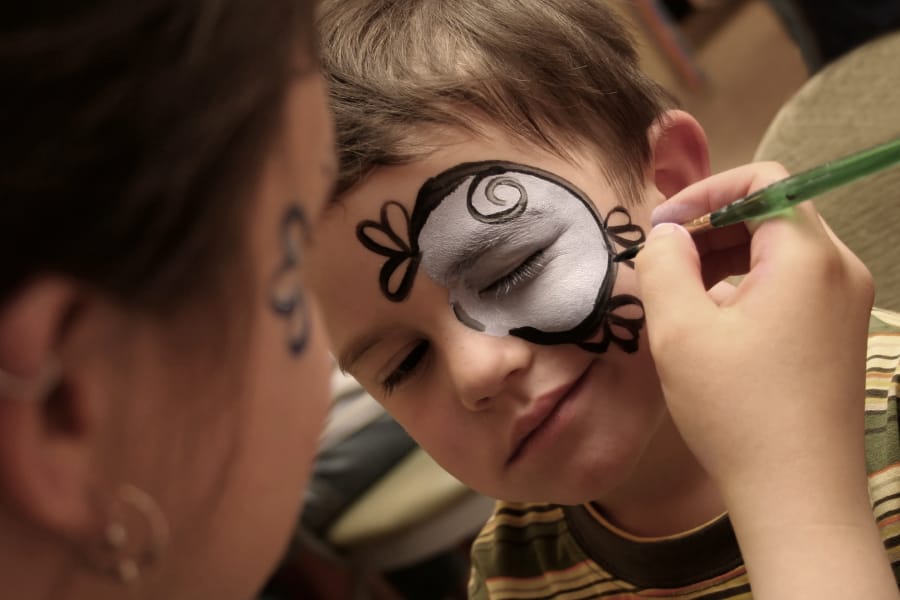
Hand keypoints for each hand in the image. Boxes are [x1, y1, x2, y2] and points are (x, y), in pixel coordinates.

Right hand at [636, 163, 895, 597]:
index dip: (706, 191)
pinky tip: (715, 330)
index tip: (663, 225)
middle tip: (664, 264)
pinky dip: (749, 289)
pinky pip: (792, 287)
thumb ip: (664, 264)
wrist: (799, 496)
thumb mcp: (680, 330)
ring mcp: (846, 305)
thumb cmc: (738, 411)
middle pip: (773, 214)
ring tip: (683, 301)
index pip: (764, 181)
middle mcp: (839, 271)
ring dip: (726, 261)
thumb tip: (666, 233)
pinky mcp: (840, 335)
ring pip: (779, 253)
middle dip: (711, 228)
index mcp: (808, 257)